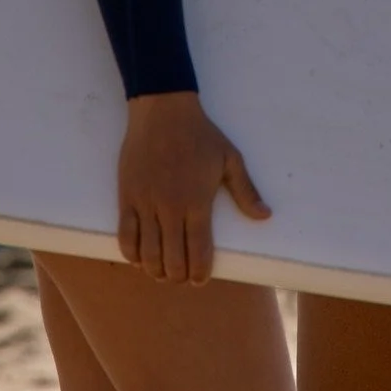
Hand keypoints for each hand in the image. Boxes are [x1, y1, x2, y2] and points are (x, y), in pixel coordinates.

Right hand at [117, 91, 269, 284]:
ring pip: (147, 254)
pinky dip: (131, 254)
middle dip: (178, 276)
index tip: (200, 279)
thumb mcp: (229, 158)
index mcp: (198, 202)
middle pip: (172, 260)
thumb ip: (245, 191)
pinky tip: (139, 257)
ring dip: (155, 270)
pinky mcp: (127, 197)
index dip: (199, 273)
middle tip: (181, 276)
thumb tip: (264, 216)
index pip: (199, 252)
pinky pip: (125, 236)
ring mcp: (146, 204)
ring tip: (162, 271)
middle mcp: (171, 208)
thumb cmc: (200, 135)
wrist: (163, 111)